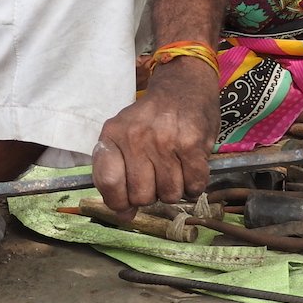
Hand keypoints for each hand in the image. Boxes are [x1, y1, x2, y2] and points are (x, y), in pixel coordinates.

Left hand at [91, 57, 219, 216]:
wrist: (184, 84)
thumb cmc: (152, 117)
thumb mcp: (125, 135)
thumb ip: (118, 175)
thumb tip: (123, 217)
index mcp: (113, 135)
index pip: (108, 182)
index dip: (118, 201)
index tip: (126, 202)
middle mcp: (136, 137)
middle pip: (141, 196)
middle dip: (151, 195)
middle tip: (156, 178)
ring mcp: (165, 141)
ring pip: (169, 195)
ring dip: (174, 190)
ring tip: (174, 169)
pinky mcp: (193, 144)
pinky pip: (194, 186)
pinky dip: (194, 186)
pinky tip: (190, 169)